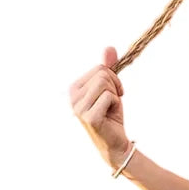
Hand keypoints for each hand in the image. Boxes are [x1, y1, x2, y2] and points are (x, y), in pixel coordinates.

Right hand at [69, 46, 131, 167]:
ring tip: (110, 108)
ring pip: (105, 83)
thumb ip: (109, 68)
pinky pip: (110, 97)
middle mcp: (72, 97)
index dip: (113, 78)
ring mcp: (78, 108)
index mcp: (74, 88)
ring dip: (115, 96)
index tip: (113, 92)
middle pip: (102, 73)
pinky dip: (116, 104)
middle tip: (113, 102)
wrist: (115, 142)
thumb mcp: (111, 88)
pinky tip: (110, 116)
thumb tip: (109, 47)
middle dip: (115, 86)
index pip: (99, 68)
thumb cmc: (111, 114)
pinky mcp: (89, 117)